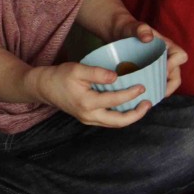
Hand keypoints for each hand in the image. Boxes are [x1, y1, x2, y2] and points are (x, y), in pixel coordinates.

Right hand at [33, 61, 152, 127]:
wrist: (44, 87)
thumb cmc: (60, 76)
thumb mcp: (77, 69)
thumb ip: (97, 72)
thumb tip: (116, 77)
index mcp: (87, 102)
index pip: (115, 101)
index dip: (131, 94)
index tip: (143, 86)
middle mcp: (89, 115)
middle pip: (118, 122)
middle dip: (136, 114)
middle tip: (148, 103)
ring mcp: (88, 119)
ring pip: (114, 124)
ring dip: (130, 117)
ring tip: (142, 105)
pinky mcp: (88, 118)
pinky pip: (109, 120)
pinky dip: (121, 115)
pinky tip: (129, 106)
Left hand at [114, 19, 187, 96]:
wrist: (115, 32)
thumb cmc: (126, 27)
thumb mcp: (132, 27)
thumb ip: (140, 29)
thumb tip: (148, 38)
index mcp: (166, 45)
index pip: (180, 56)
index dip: (174, 65)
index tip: (161, 70)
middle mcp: (165, 57)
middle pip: (176, 74)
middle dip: (169, 86)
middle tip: (157, 94)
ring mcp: (157, 66)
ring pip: (166, 82)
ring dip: (160, 91)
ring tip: (149, 98)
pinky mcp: (148, 73)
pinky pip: (154, 84)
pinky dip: (151, 91)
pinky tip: (140, 98)